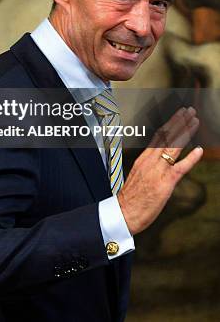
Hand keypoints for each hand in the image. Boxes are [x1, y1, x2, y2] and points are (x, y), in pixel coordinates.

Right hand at [118, 107, 202, 234]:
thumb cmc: (131, 198)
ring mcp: (157, 172)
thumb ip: (149, 166)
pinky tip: (199, 150)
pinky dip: (190, 158)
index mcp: (143, 159)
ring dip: (185, 132)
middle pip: (166, 137)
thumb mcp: (138, 176)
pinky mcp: (164, 184)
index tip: (179, 114)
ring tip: (195, 121)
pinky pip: (180, 168)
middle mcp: (150, 161)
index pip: (158, 136)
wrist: (123, 213)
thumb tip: (159, 160)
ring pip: (173, 147)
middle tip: (190, 110)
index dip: (170, 123)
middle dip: (179, 122)